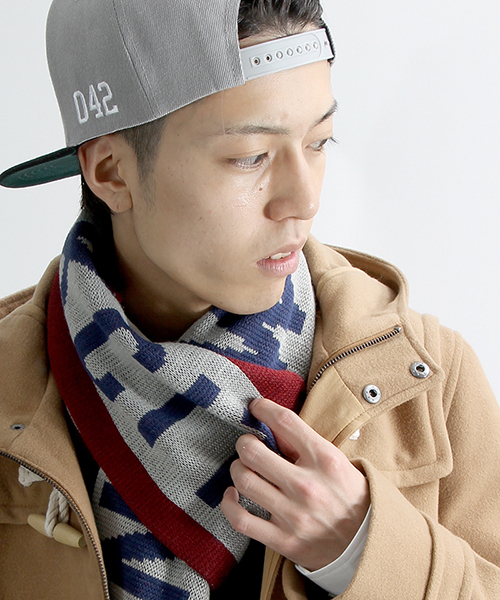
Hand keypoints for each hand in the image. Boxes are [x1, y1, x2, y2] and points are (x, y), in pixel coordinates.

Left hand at [221, 397, 369, 570]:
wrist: (368, 542)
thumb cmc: (349, 494)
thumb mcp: (336, 460)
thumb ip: (304, 443)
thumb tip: (271, 425)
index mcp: (325, 460)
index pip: (285, 421)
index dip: (263, 408)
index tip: (256, 407)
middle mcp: (307, 486)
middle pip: (253, 451)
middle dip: (244, 442)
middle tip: (247, 443)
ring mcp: (294, 515)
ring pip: (244, 480)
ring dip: (237, 469)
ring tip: (244, 467)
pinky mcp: (283, 540)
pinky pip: (241, 519)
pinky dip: (229, 504)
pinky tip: (233, 495)